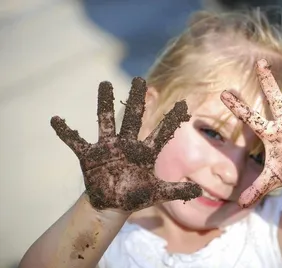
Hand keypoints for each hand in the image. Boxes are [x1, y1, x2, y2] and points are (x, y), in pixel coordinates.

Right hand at [51, 77, 201, 211]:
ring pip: (105, 122)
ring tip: (104, 85)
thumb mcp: (157, 193)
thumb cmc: (135, 196)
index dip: (172, 119)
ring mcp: (107, 148)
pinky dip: (65, 132)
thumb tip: (199, 192)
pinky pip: (75, 141)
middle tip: (140, 80)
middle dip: (137, 100)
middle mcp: (127, 145)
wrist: (112, 204)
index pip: (161, 132)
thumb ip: (177, 191)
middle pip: (134, 118)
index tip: (184, 104)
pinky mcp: (89, 156)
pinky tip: (55, 119)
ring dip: (104, 104)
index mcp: (144, 152)